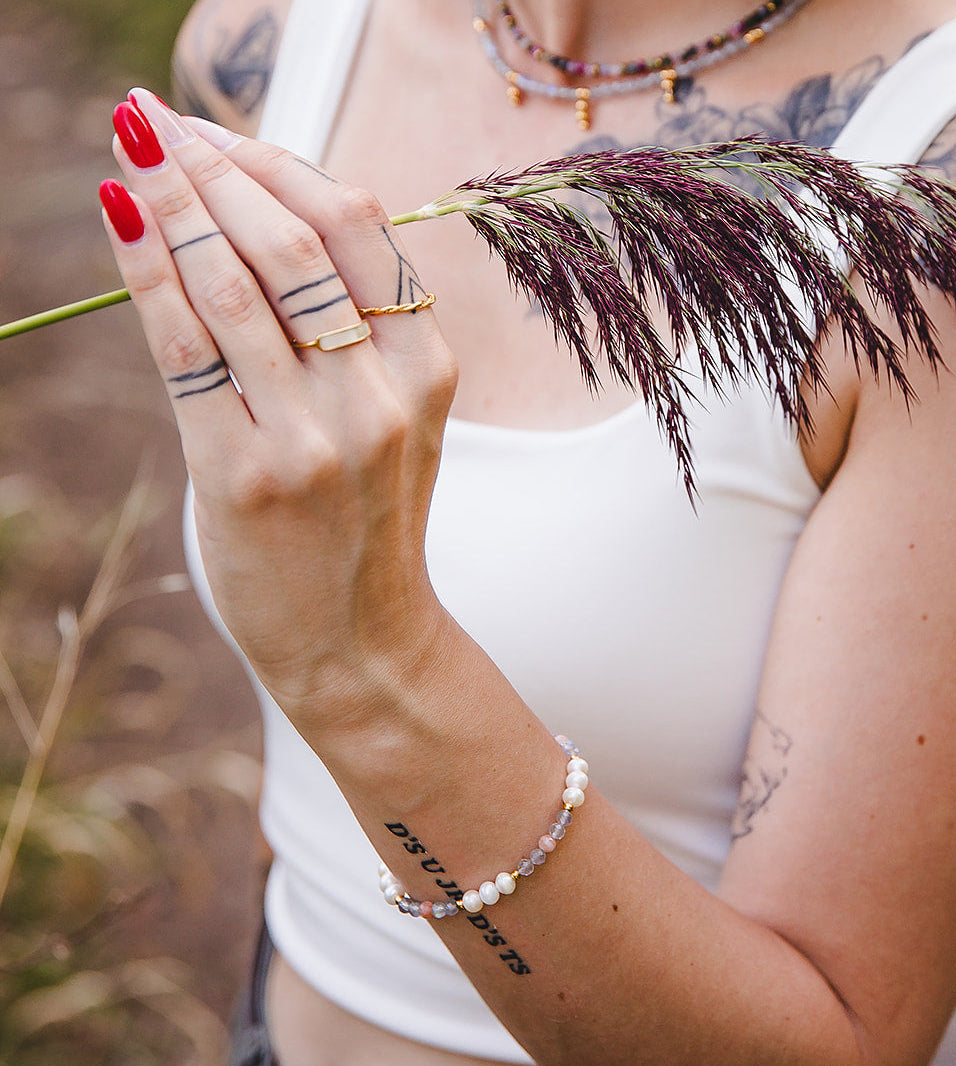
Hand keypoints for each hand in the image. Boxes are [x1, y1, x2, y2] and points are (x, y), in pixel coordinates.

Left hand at [101, 90, 457, 722]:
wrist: (363, 644)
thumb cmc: (366, 527)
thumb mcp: (393, 425)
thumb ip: (356, 336)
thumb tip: (262, 225)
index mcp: (427, 373)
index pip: (359, 228)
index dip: (282, 164)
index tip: (223, 134)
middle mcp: (380, 398)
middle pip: (295, 241)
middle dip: (216, 164)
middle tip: (157, 123)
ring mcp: (317, 439)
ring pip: (237, 282)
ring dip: (173, 200)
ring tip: (132, 149)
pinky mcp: (248, 475)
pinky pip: (188, 346)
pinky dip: (148, 268)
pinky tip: (120, 212)